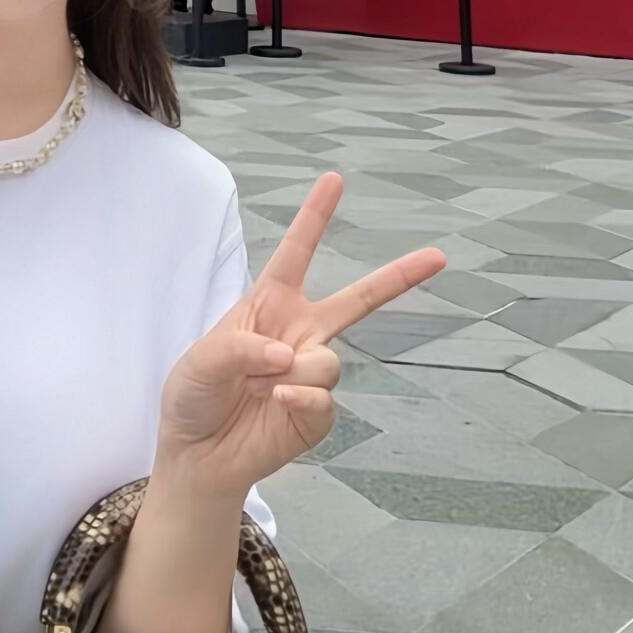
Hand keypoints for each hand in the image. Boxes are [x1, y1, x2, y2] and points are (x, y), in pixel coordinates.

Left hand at [157, 175, 444, 496]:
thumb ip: (241, 348)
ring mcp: (311, 371)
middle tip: (438, 254)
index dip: (315, 216)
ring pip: (327, 361)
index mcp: (269, 305)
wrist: (198, 453)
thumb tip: (289, 356)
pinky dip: (297, 400)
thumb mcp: (201, 360)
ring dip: (290, 374)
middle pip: (358, 299)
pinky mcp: (318, 412)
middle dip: (399, 276)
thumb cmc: (194, 395)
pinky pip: (323, 397)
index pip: (296, 253)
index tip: (335, 179)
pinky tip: (274, 405)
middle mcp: (299, 332)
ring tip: (258, 389)